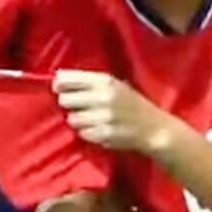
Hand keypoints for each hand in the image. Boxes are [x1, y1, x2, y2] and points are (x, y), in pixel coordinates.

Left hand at [53, 71, 174, 157]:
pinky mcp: (104, 134)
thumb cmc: (132, 103)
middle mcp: (102, 97)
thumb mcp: (114, 84)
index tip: (59, 88)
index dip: (59, 84)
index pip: (67, 79)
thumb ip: (88, 81)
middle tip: (80, 106)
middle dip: (70, 104)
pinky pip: (82, 133)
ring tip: (92, 119)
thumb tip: (57, 77)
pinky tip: (99, 129)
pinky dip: (87, 132)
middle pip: (65, 100)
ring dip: (78, 120)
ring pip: (72, 119)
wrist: (153, 127)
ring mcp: (103, 117)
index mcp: (104, 80)